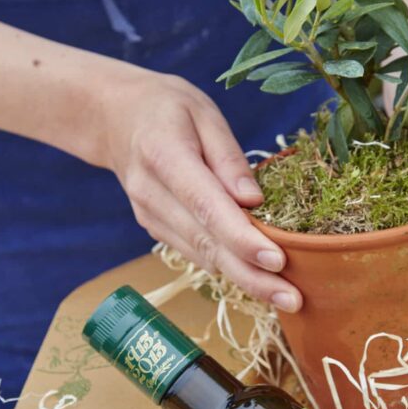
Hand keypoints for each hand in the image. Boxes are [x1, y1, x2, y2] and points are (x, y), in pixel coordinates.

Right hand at [101, 72, 302, 311]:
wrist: (114, 118)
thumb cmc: (167, 108)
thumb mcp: (203, 113)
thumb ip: (228, 157)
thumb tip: (254, 201)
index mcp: (164, 156)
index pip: (206, 206)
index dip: (242, 238)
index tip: (277, 260)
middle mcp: (151, 193)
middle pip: (207, 244)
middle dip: (252, 276)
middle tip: (293, 300)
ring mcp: (149, 216)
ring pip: (202, 257)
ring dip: (245, 280)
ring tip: (287, 297)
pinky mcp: (154, 228)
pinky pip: (195, 253)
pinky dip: (228, 267)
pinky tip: (259, 279)